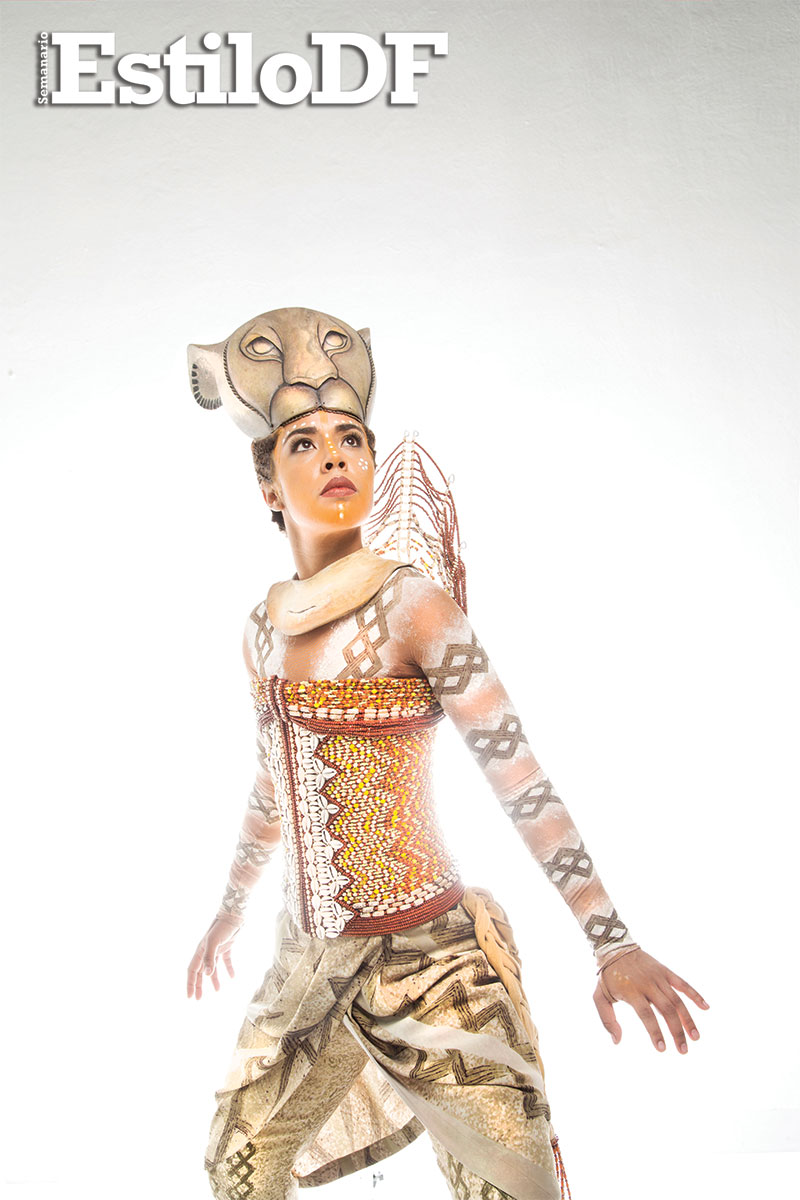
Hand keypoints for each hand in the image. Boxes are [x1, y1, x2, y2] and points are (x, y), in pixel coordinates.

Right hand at [187, 918, 239, 999]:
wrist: (234, 915)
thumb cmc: (222, 927)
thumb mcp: (214, 942)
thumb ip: (210, 958)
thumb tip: (206, 975)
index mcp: (200, 951)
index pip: (192, 970)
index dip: (190, 983)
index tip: (190, 996)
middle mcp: (206, 951)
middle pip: (200, 971)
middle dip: (198, 985)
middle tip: (198, 998)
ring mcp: (216, 949)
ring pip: (212, 968)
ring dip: (214, 979)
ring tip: (217, 990)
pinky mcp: (227, 946)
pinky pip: (226, 961)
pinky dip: (228, 969)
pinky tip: (232, 976)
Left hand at [593, 948, 708, 1053]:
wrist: (615, 947)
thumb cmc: (607, 976)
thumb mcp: (599, 996)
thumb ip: (607, 1019)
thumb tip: (617, 1041)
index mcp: (631, 991)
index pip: (647, 1014)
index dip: (655, 1032)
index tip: (662, 1049)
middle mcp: (647, 984)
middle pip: (666, 1009)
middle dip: (676, 1031)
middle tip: (683, 1051)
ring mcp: (658, 976)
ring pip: (677, 1000)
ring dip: (688, 1019)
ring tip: (696, 1037)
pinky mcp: (665, 971)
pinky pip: (683, 983)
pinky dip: (695, 994)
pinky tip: (706, 1007)